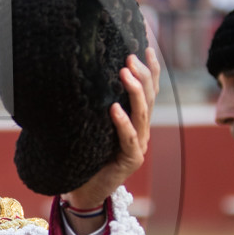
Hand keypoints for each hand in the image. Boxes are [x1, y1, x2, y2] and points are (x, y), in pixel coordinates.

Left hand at [60, 45, 159, 231]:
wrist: (83, 190)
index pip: (149, 88)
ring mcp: (139, 145)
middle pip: (149, 96)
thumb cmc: (84, 154)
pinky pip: (128, 138)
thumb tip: (84, 71)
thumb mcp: (92, 123)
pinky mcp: (131, 160)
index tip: (145, 44)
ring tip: (124, 72)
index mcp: (136, 119)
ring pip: (143, 113)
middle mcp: (142, 130)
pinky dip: (123, 122)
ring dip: (134, 91)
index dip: (151, 66)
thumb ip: (96, 103)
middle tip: (130, 55)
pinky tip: (115, 108)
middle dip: (142, 74)